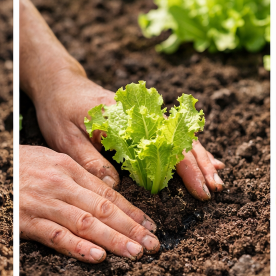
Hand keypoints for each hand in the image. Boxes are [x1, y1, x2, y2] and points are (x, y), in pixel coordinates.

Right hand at [20, 145, 158, 261]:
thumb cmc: (21, 164)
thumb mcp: (53, 160)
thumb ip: (80, 177)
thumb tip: (110, 192)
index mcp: (70, 169)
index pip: (108, 194)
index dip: (132, 212)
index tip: (152, 226)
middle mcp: (61, 185)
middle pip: (103, 210)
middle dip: (131, 229)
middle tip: (153, 245)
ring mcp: (44, 203)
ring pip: (86, 223)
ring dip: (113, 240)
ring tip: (135, 253)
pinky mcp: (26, 220)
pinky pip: (55, 235)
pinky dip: (77, 247)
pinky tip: (96, 256)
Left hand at [32, 67, 224, 199]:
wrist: (59, 84)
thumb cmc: (59, 111)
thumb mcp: (65, 138)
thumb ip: (89, 160)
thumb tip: (114, 186)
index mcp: (125, 118)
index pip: (163, 145)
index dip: (184, 168)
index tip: (197, 189)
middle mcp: (141, 114)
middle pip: (179, 140)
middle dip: (199, 166)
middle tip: (213, 190)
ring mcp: (145, 116)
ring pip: (180, 137)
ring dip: (200, 159)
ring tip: (216, 182)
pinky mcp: (144, 120)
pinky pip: (173, 135)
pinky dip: (190, 149)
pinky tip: (207, 162)